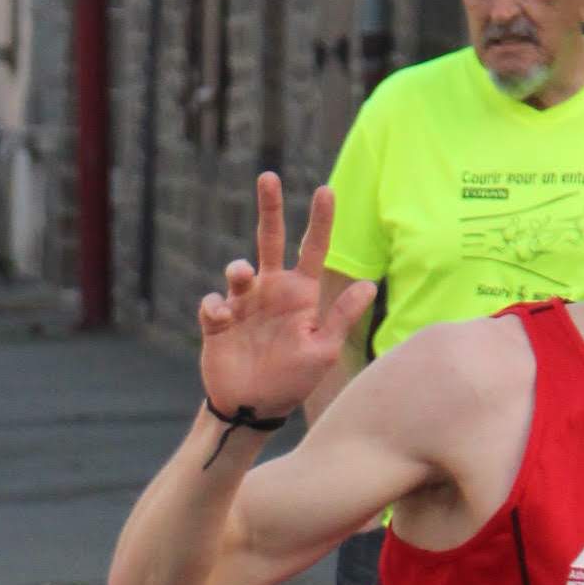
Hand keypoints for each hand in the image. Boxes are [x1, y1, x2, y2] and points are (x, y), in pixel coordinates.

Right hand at [199, 175, 374, 419]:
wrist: (253, 408)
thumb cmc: (292, 381)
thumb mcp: (323, 351)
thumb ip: (342, 317)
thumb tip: (370, 284)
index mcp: (300, 294)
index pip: (312, 249)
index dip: (320, 220)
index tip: (326, 190)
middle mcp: (271, 291)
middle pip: (271, 240)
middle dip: (270, 208)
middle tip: (268, 176)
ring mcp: (243, 304)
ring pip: (238, 269)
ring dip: (239, 268)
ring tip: (241, 275)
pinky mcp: (218, 322)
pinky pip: (213, 302)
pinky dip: (216, 305)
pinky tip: (221, 319)